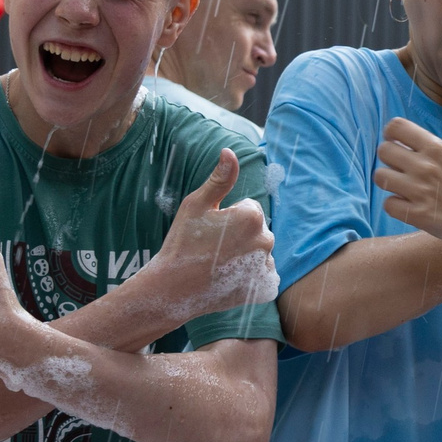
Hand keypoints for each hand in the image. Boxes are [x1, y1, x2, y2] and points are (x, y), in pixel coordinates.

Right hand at [147, 149, 277, 320]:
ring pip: (260, 253)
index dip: (227, 219)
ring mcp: (268, 266)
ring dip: (245, 257)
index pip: (249, 209)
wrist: (173, 289)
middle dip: (240, 236)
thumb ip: (220, 178)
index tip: (210, 232)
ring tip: (218, 266)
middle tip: (213, 250)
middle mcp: (267, 240)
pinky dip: (251, 277)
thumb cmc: (182, 243)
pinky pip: (265, 275)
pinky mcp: (267, 288)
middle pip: (257, 231)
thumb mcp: (196, 205)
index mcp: (252, 216)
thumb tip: (229, 151)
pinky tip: (230, 280)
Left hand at [376, 88, 441, 249]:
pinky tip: (409, 202)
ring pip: (381, 176)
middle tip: (405, 165)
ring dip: (390, 180)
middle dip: (391, 158)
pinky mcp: (415, 213)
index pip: (395, 127)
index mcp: (437, 148)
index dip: (393, 134)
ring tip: (404, 184)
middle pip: (383, 151)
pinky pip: (387, 203)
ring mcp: (419, 192)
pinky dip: (395, 204)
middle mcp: (425, 167)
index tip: (402, 143)